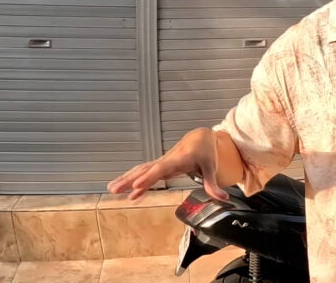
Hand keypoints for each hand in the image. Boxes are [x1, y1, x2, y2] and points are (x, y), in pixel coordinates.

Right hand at [107, 128, 229, 200]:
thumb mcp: (211, 167)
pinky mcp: (159, 166)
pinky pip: (143, 172)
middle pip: (146, 170)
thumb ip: (213, 184)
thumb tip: (224, 199)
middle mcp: (166, 161)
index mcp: (179, 160)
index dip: (150, 176)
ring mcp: (161, 163)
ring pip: (140, 170)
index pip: (161, 169)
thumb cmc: (206, 152)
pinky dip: (132, 180)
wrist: (199, 137)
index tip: (138, 184)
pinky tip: (123, 190)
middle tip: (114, 189)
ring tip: (111, 189)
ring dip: (126, 179)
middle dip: (130, 180)